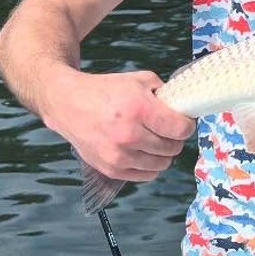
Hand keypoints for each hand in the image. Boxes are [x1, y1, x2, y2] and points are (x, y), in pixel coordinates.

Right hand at [42, 69, 195, 182]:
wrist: (68, 104)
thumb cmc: (106, 90)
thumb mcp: (141, 80)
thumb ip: (166, 93)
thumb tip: (184, 107)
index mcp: (139, 110)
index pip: (181, 129)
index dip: (186, 125)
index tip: (182, 121)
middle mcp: (129, 135)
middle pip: (173, 148)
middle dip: (175, 138)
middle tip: (167, 130)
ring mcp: (118, 155)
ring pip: (162, 164)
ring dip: (163, 153)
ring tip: (155, 140)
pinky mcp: (110, 169)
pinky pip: (145, 175)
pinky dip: (149, 165)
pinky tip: (144, 152)